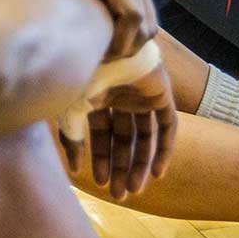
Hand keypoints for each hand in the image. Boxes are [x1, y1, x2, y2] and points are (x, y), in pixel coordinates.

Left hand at [17, 0, 152, 60]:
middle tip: (104, 57)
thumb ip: (72, 20)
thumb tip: (85, 55)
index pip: (133, 16)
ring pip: (151, 22)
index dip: (121, 44)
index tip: (101, 56)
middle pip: (146, 24)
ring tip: (108, 48)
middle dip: (128, 47)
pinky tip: (113, 35)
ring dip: (133, 41)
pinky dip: (135, 30)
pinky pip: (148, 13)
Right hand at [63, 59, 177, 199]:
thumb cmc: (80, 71)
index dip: (101, 159)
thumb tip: (75, 171)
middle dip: (121, 167)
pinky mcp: (161, 91)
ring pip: (145, 135)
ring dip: (141, 163)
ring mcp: (142, 93)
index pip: (101, 134)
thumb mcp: (70, 109)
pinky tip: (158, 173)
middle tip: (120, 196)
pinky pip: (168, 125)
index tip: (98, 183)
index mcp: (97, 96)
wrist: (104, 41)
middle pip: (124, 138)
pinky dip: (165, 149)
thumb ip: (73, 139)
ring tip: (136, 190)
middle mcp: (120, 95)